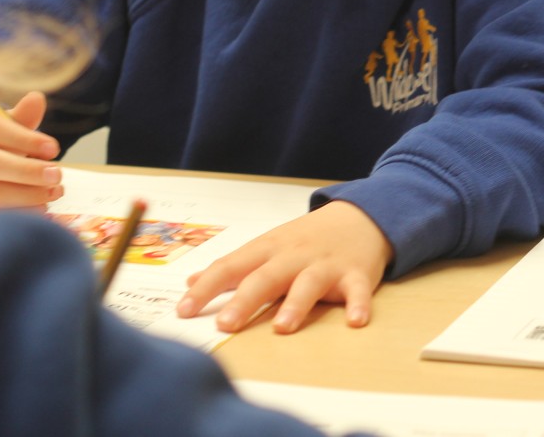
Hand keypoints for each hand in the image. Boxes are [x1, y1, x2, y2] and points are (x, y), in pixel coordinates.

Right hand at [0, 92, 62, 209]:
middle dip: (27, 171)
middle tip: (58, 175)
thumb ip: (23, 116)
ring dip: (26, 195)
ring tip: (54, 192)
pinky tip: (41, 208)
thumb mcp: (5, 123)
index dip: (26, 140)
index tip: (54, 149)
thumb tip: (37, 99)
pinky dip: (17, 213)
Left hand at [177, 201, 391, 333]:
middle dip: (245, 300)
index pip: (230, 267)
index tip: (183, 310)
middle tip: (225, 324)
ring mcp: (326, 264)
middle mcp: (294, 256)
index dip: (206, 288)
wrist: (360, 216)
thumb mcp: (266, 247)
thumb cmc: (306, 239)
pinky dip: (358, 304)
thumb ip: (232, 268)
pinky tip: (356, 321)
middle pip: (266, 278)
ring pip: (309, 284)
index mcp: (267, 249)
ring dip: (296, 304)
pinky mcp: (357, 274)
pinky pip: (358, 290)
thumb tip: (190, 283)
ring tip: (283, 327)